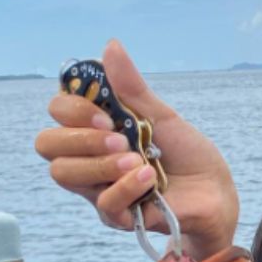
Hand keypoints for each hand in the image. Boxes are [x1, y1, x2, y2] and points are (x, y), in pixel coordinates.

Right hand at [34, 38, 240, 260]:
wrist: (214, 192)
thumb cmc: (186, 154)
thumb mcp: (160, 114)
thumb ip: (131, 87)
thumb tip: (110, 46)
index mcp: (94, 132)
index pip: (56, 117)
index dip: (73, 111)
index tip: (106, 114)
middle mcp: (87, 159)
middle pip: (47, 145)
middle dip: (79, 137)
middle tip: (118, 138)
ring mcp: (96, 189)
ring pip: (64, 173)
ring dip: (101, 162)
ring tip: (138, 160)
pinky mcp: (114, 216)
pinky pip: (103, 202)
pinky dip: (126, 186)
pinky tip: (150, 179)